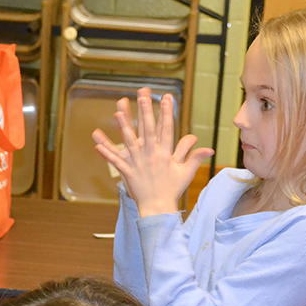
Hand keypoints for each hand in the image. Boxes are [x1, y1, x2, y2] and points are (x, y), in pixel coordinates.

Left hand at [92, 87, 212, 216]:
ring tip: (118, 111)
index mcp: (165, 154)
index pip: (167, 129)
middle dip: (146, 112)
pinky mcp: (127, 171)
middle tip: (144, 96)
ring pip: (129, 141)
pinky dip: (106, 150)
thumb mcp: (185, 173)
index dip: (167, 113)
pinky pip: (115, 159)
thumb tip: (210, 149)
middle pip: (148, 130)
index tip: (167, 97)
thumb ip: (195, 158)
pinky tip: (96, 140)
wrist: (158, 209)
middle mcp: (151, 156)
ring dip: (124, 126)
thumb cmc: (172, 190)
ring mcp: (138, 163)